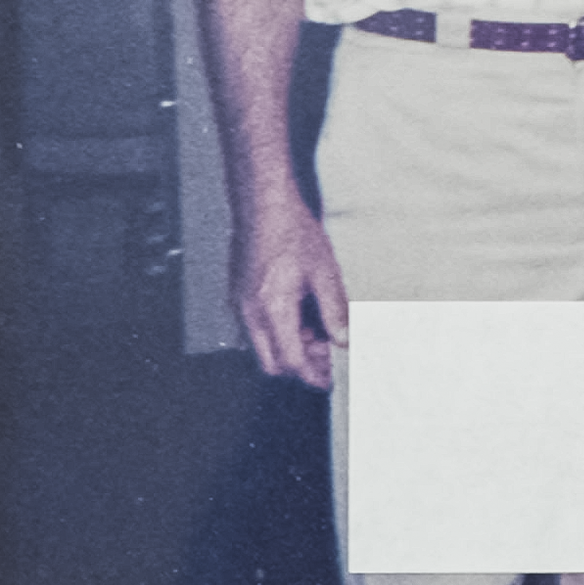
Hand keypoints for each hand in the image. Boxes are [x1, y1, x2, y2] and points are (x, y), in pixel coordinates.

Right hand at [235, 192, 349, 390]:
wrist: (263, 205)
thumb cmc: (291, 231)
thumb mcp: (324, 271)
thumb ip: (335, 310)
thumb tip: (344, 338)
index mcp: (273, 309)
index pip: (290, 361)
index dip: (312, 373)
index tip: (328, 379)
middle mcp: (251, 313)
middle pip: (272, 362)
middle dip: (300, 364)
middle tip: (327, 352)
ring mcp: (240, 304)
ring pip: (262, 346)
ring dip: (289, 346)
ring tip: (317, 328)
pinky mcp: (238, 295)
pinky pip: (255, 328)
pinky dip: (277, 331)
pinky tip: (299, 313)